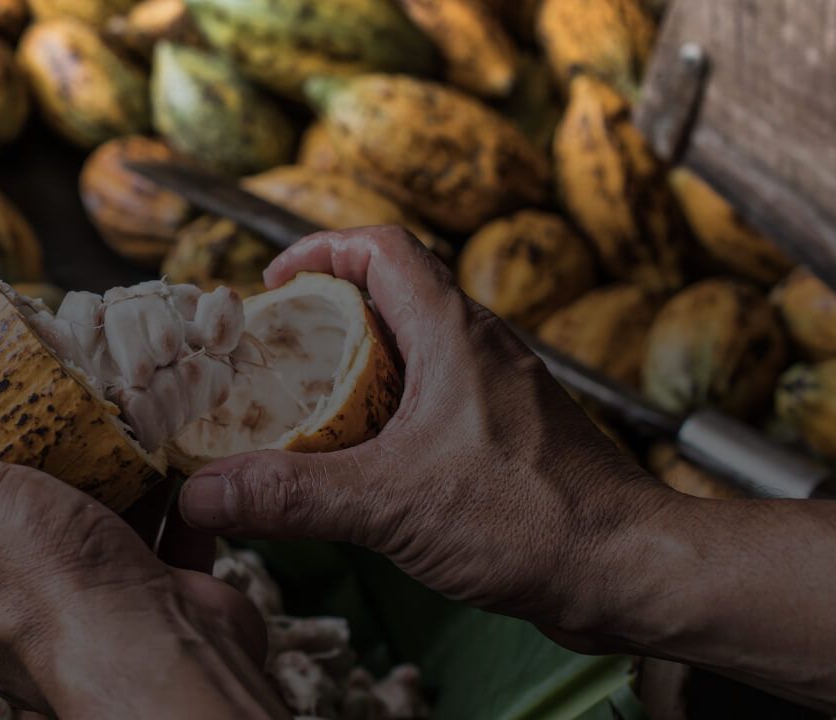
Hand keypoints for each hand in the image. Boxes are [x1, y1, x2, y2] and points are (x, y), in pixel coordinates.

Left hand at [0, 371, 286, 718]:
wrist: (166, 655)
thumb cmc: (49, 588)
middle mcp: (23, 619)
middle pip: (27, 522)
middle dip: (47, 467)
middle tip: (60, 409)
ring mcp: (97, 612)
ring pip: (99, 528)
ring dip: (112, 477)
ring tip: (118, 420)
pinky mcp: (160, 600)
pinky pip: (161, 536)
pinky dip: (168, 497)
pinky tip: (170, 456)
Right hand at [178, 226, 671, 637]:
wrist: (628, 569)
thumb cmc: (536, 518)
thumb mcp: (391, 502)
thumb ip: (293, 495)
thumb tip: (206, 490)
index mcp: (453, 332)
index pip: (382, 247)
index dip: (320, 252)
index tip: (273, 286)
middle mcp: (478, 348)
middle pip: (390, 297)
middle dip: (324, 320)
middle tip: (274, 359)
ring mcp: (494, 392)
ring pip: (410, 354)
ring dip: (354, 373)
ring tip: (303, 414)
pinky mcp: (503, 436)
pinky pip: (431, 401)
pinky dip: (386, 417)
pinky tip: (361, 465)